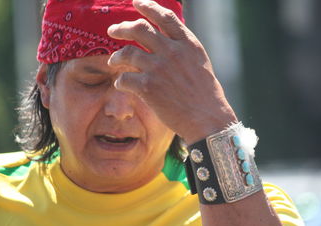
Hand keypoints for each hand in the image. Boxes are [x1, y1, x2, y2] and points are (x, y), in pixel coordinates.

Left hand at [107, 0, 236, 143]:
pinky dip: (121, 81)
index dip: (148, 6)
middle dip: (122, 27)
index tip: (136, 2)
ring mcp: (159, 68)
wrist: (207, 118)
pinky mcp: (149, 87)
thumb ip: (183, 50)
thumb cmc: (206, 95)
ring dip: (116, 56)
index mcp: (187, 44)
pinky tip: (122, 84)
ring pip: (128, 52)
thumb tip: (166, 42)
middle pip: (140, 29)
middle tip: (112, 30)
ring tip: (113, 60)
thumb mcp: (199, 63)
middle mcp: (172, 51)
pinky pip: (125, 78)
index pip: (165, 16)